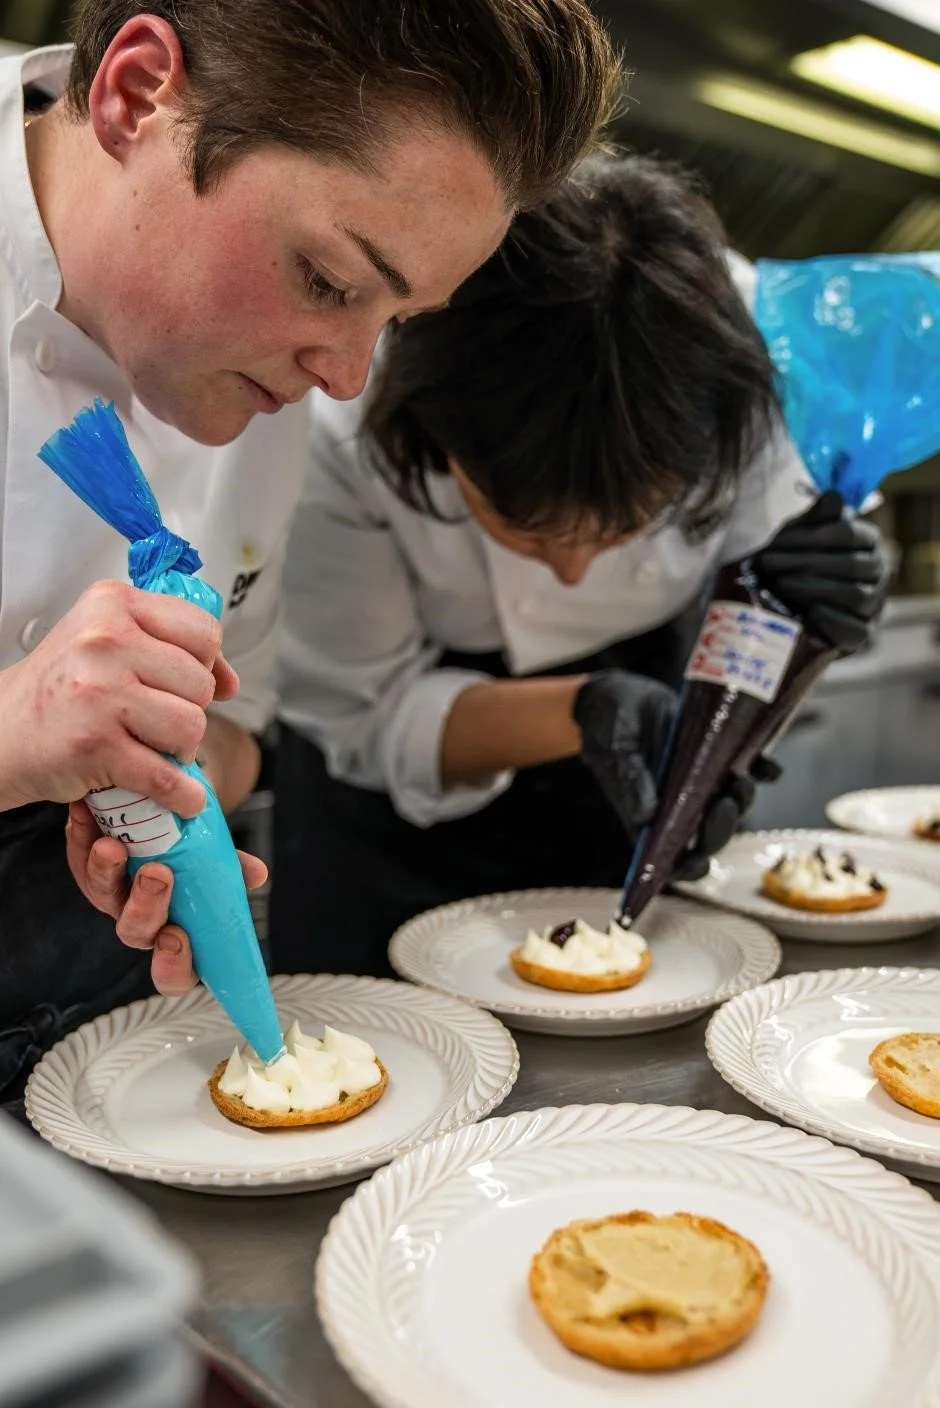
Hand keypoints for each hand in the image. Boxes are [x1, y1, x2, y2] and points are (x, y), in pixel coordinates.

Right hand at [0, 580, 238, 814]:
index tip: (196, 683)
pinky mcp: (95, 745)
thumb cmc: (60, 688)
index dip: (208, 665)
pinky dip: (181, 794)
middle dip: (190, 710)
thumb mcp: (106, 642)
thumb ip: (170, 647)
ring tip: (156, 749)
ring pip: (190, 726)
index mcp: (112, 605)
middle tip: (160, 722)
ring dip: (182, 749)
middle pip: (200, 684)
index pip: (202, 632)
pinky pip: (165, 774)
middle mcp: (104, 640)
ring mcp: (99, 693)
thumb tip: (230, 681)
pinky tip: (180, 796)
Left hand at [66, 801, 268, 996]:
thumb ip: (233, 868)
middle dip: (146, 906)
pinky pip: (79, 857)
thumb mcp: (217, 859)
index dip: (173, 967)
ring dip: (107, 872)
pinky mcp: (87, 866)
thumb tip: (257, 873)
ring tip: (114, 847)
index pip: (174, 974)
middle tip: (158, 874)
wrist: (164, 817)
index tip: (177, 939)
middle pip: (136, 931)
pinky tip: (85, 818)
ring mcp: (112, 895)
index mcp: (177, 933)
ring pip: (103, 895)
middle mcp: (141, 919)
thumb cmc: (192, 852)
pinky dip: (81, 837)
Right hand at [574, 670, 779, 879]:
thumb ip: (630, 780)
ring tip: (741, 780)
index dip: (688, 867)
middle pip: (707, 835)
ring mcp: (698, 783)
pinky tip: (767, 766)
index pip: (671, 857)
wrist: (620, 694)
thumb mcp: (616, 750)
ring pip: (729, 806)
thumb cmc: (608, 725)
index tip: (700, 859)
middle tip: (725, 802)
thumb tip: (645, 814)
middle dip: (721, 827)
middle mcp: (676, 805)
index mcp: (646, 815)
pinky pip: (746, 770)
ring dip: (742, 801)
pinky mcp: (715, 757)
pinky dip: (763, 772)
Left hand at [753, 490, 889, 654]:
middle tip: (768, 565)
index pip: (850, 533)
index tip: (774, 544)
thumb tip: (834, 497)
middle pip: (853, 565)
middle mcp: (879, 571)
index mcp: (868, 541)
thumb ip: (814, 518)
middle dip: (806, 563)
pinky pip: (856, 629)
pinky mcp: (863, 634)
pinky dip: (832, 619)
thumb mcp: (798, 536)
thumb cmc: (795, 562)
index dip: (812, 537)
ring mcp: (874, 604)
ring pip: (857, 595)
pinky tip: (808, 612)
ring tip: (781, 585)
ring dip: (815, 589)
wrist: (787, 606)